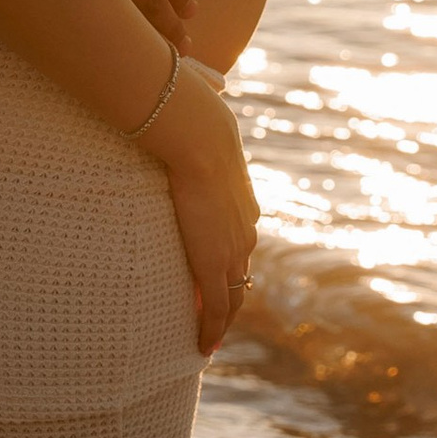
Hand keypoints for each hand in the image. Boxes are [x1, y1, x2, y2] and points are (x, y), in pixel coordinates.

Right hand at [143, 66, 259, 355]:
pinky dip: (210, 329)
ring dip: (220, 322)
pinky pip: (215, 304)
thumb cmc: (192, 118)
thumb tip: (203, 89)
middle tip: (216, 327)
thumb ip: (203, 114)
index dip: (231, 266)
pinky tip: (202, 347)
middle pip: (242, 276)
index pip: (239, 243)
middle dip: (229, 303)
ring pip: (232, 296)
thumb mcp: (204, 121)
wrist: (195, 129)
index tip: (222, 282)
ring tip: (208, 343)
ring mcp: (231, 246)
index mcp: (241, 202)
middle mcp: (244, 229)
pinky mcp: (212, 259)